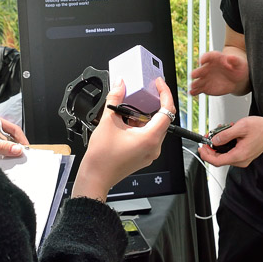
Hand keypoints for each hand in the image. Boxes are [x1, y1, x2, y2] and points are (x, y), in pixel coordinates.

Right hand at [72, 78, 173, 200]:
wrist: (95, 177)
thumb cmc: (102, 157)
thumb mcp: (107, 122)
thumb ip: (115, 99)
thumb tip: (119, 85)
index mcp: (150, 138)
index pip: (167, 111)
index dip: (165, 94)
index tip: (159, 84)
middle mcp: (154, 147)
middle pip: (162, 119)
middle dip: (154, 103)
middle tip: (145, 91)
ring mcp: (150, 152)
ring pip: (154, 127)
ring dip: (145, 115)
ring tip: (130, 108)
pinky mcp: (144, 155)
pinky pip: (148, 136)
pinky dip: (141, 125)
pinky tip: (127, 121)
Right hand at [190, 50, 249, 96]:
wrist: (237, 79)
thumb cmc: (237, 68)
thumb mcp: (239, 63)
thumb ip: (235, 60)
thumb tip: (230, 57)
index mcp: (215, 59)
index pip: (208, 56)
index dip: (205, 58)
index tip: (202, 61)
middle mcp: (207, 68)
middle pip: (200, 69)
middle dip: (197, 72)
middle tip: (193, 75)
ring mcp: (206, 78)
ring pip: (198, 80)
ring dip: (195, 83)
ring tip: (193, 87)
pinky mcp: (206, 87)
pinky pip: (199, 89)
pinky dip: (195, 91)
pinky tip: (192, 93)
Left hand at [197, 116, 262, 167]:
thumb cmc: (261, 128)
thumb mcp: (241, 127)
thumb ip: (225, 135)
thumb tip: (214, 140)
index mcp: (240, 155)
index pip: (217, 161)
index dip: (206, 155)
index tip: (201, 148)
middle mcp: (241, 160)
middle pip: (219, 160)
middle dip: (210, 149)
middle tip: (207, 138)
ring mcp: (243, 159)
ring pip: (224, 156)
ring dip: (218, 146)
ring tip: (217, 134)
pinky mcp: (244, 155)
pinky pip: (230, 153)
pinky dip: (225, 146)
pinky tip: (225, 136)